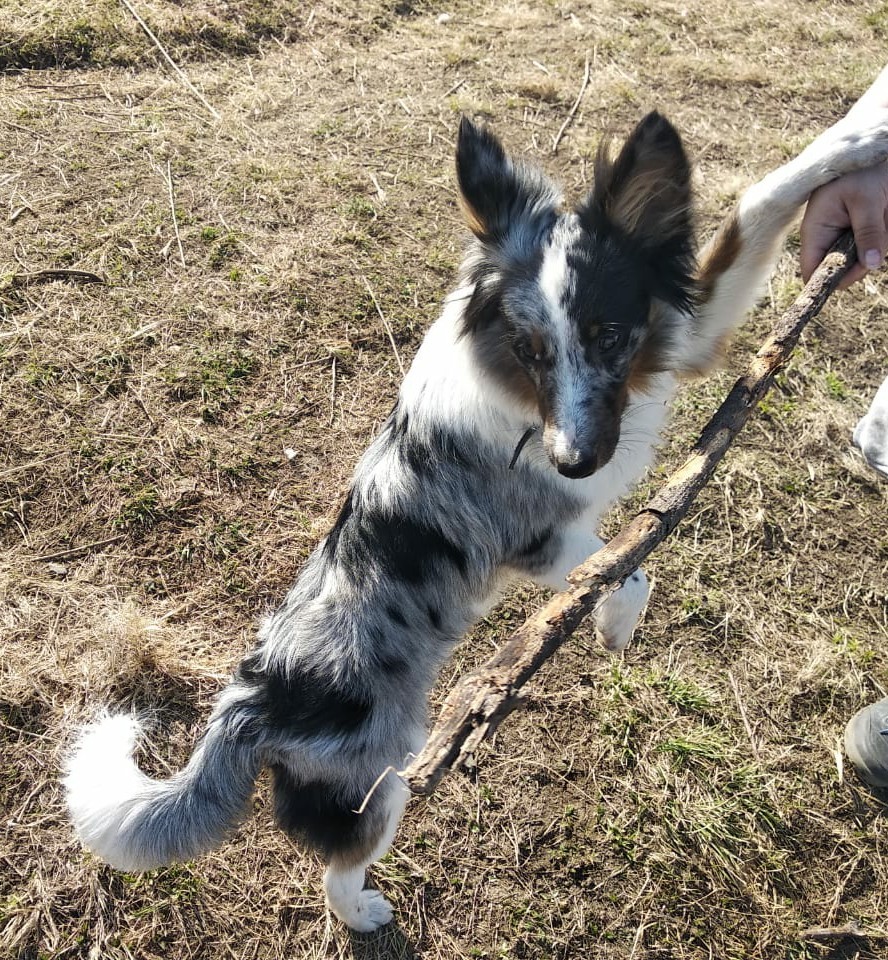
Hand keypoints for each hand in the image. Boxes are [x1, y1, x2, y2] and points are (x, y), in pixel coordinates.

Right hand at [800, 163, 887, 288]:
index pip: (812, 270)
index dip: (829, 280)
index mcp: (816, 229)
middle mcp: (828, 236)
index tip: (857, 274)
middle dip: (867, 257)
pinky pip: (878, 244)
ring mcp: (846, 233)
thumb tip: (869, 265)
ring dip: (883, 241)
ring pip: (866, 256)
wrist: (880, 141)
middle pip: (843, 268)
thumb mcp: (867, 200)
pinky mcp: (864, 228)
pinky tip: (887, 210)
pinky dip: (887, 233)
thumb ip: (868, 233)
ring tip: (885, 210)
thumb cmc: (865, 166)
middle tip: (881, 230)